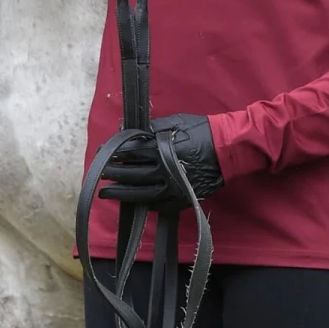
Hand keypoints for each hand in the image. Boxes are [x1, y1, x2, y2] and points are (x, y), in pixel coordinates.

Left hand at [100, 115, 223, 208]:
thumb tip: (129, 127)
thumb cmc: (203, 131)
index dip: (115, 153)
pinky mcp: (183, 199)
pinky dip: (145, 204)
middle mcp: (166, 170)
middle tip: (99, 174)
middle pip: (133, 174)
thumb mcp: (177, 121)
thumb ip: (152, 126)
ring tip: (107, 193)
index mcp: (163, 148)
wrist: (229, 149)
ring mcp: (174, 187)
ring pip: (142, 194)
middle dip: (114, 174)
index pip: (132, 152)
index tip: (102, 154)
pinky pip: (159, 205)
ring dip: (122, 194)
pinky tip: (134, 203)